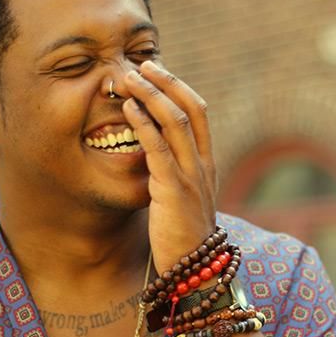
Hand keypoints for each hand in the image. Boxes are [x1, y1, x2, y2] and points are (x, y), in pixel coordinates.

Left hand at [122, 60, 216, 274]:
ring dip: (152, 95)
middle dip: (167, 82)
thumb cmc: (183, 236)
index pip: (198, 114)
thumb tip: (152, 155)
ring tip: (130, 79)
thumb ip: (173, 174)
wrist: (196, 272)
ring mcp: (192, 176)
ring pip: (175, 122)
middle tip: (143, 64)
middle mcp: (203, 165)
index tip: (156, 74)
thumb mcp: (184, 199)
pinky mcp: (174, 191)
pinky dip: (143, 124)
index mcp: (206, 164)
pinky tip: (129, 110)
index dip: (178, 88)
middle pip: (191, 108)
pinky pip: (159, 149)